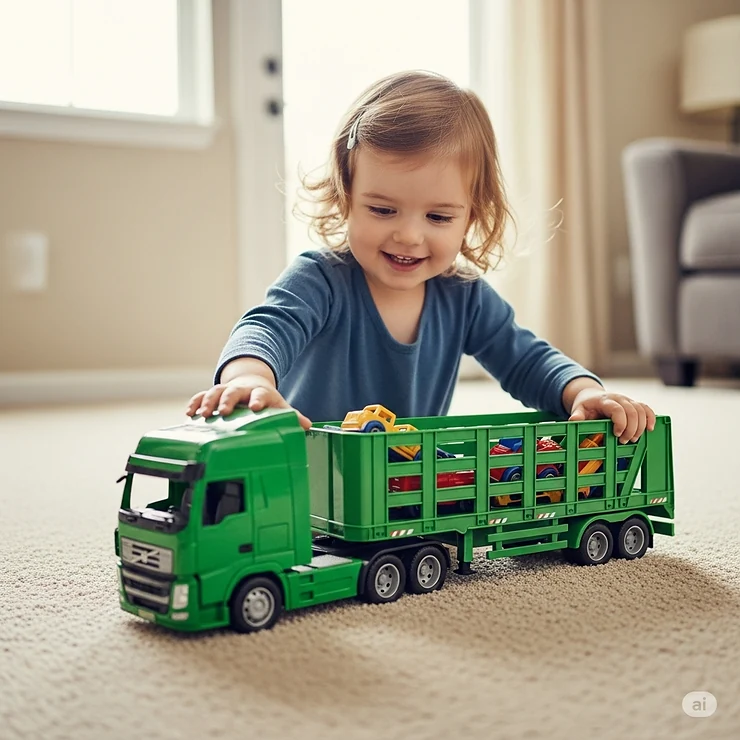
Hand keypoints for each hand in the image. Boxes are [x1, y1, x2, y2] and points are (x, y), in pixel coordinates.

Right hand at [186, 375, 311, 430]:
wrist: (250, 381)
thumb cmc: (264, 399)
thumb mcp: (279, 404)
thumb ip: (291, 415)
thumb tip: (308, 426)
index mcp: (259, 393)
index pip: (259, 395)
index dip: (257, 400)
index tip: (254, 407)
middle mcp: (241, 390)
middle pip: (233, 392)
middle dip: (227, 401)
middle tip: (222, 411)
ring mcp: (225, 391)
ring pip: (214, 392)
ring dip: (207, 403)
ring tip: (201, 415)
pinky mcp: (212, 394)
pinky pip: (201, 396)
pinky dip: (194, 403)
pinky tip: (189, 414)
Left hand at [567, 387, 655, 443]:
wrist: (590, 395)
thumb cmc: (585, 405)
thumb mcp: (578, 410)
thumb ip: (577, 415)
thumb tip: (574, 420)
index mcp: (604, 400)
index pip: (617, 409)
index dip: (620, 422)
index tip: (617, 434)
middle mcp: (618, 398)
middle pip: (632, 411)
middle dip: (631, 429)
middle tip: (624, 441)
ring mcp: (628, 400)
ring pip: (641, 410)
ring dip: (641, 427)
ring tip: (633, 439)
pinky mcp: (634, 403)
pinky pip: (646, 408)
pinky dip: (651, 418)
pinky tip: (650, 429)